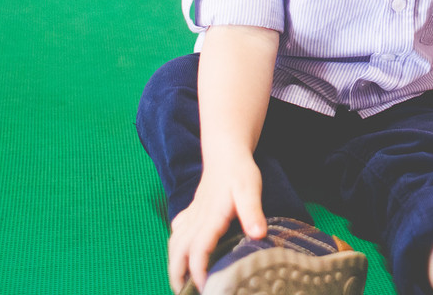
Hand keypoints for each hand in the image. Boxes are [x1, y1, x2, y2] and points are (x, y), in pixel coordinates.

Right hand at [167, 156, 265, 293]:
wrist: (226, 151)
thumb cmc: (239, 171)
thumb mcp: (250, 189)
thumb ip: (252, 211)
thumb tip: (258, 235)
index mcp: (210, 218)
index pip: (198, 250)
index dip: (199, 271)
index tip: (205, 287)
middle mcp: (197, 219)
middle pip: (179, 251)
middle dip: (178, 274)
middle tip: (183, 293)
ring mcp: (192, 215)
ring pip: (175, 243)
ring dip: (174, 264)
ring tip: (180, 283)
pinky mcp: (193, 211)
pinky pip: (177, 231)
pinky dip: (176, 246)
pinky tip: (181, 253)